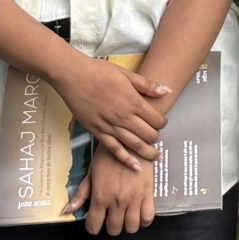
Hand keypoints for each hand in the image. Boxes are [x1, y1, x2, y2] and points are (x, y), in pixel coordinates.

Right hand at [52, 57, 170, 168]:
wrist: (72, 76)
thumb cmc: (98, 71)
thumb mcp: (125, 73)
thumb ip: (147, 85)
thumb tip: (167, 90)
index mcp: (133, 101)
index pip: (156, 119)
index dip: (163, 122)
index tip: (163, 122)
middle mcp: (123, 117)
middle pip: (148, 134)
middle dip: (156, 137)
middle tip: (157, 136)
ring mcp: (110, 126)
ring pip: (135, 145)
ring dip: (148, 152)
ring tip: (156, 157)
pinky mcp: (97, 132)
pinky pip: (115, 150)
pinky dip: (127, 160)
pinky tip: (136, 168)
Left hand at [81, 145, 156, 236]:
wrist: (129, 141)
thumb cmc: (108, 155)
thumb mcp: (92, 172)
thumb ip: (81, 193)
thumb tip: (67, 210)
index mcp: (101, 196)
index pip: (94, 225)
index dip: (93, 228)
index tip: (95, 224)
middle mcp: (117, 201)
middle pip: (114, 229)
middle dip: (110, 227)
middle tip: (111, 218)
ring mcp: (134, 199)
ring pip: (131, 227)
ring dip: (127, 225)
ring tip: (125, 217)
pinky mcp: (148, 194)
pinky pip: (148, 218)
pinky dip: (144, 221)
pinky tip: (139, 214)